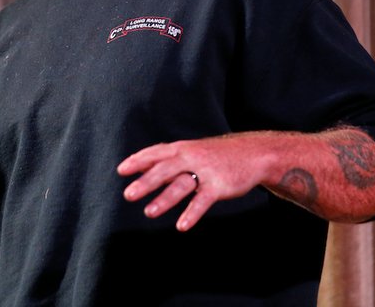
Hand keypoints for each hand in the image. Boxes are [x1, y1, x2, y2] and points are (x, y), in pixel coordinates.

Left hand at [116, 134, 275, 231]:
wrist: (253, 154)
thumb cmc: (215, 155)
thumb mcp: (191, 151)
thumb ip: (167, 160)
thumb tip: (140, 166)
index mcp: (182, 149)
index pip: (156, 153)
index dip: (138, 161)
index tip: (121, 171)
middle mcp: (191, 157)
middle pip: (164, 169)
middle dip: (146, 182)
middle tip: (128, 195)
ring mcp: (205, 171)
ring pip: (181, 185)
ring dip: (164, 199)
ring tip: (149, 213)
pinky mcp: (219, 186)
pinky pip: (203, 201)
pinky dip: (192, 213)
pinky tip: (181, 226)